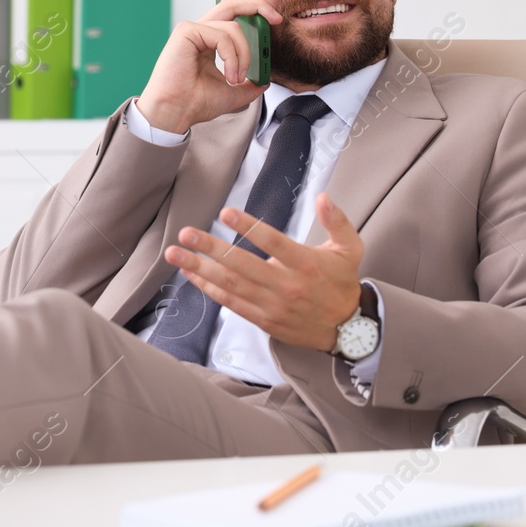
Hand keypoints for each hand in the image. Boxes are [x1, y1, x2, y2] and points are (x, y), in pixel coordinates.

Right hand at [136, 0, 282, 133]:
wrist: (176, 113)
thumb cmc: (195, 104)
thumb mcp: (233, 93)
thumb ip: (249, 85)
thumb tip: (264, 81)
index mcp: (207, 42)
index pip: (229, 14)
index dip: (250, 8)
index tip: (272, 18)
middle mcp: (199, 32)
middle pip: (231, 5)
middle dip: (257, 6)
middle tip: (277, 19)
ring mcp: (191, 30)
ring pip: (233, 28)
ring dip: (244, 55)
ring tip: (237, 79)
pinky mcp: (186, 32)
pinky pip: (222, 36)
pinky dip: (232, 57)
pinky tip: (229, 75)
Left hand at [164, 193, 362, 351]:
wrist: (346, 329)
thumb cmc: (342, 283)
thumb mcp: (350, 249)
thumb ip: (337, 221)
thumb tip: (322, 197)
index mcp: (306, 264)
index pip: (274, 243)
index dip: (249, 228)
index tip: (225, 213)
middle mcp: (287, 286)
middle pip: (242, 265)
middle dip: (210, 248)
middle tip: (186, 233)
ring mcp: (272, 305)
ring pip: (231, 285)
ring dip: (200, 269)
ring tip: (175, 254)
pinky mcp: (263, 319)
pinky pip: (230, 303)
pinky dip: (209, 289)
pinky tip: (190, 274)